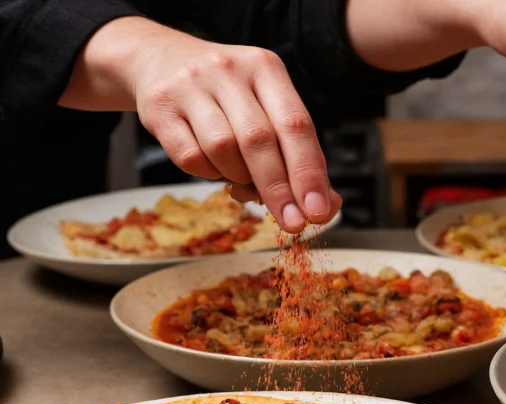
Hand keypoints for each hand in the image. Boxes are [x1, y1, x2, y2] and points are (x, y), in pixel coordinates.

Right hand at [100, 19, 340, 232]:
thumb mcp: (265, 104)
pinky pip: (190, 157)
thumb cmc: (227, 94)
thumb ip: (296, 151)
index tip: (318, 209)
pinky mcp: (160, 107)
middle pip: (259, 140)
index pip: (296, 124)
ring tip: (241, 175)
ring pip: (223, 149)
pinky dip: (208, 173)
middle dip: (279, 189)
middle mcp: (229, 70)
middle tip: (292, 222)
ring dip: (239, 177)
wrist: (159, 58)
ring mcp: (191, 86)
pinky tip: (214, 165)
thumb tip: (327, 204)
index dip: (309, 172)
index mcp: (266, 68)